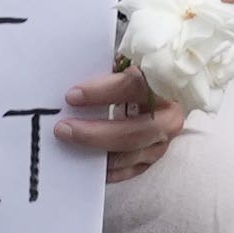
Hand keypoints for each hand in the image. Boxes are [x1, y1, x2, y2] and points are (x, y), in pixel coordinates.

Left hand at [55, 63, 189, 181]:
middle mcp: (169, 116)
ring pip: (131, 154)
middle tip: (64, 129)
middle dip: (95, 133)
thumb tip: (75, 85)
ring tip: (71, 144)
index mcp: (165, 86)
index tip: (72, 96)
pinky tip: (89, 164)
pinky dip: (110, 169)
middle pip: (133, 131)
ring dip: (98, 151)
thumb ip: (109, 72)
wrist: (163, 89)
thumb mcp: (129, 63)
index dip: (102, 92)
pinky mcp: (155, 156)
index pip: (134, 88)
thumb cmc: (142, 74)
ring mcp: (163, 140)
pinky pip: (132, 169)